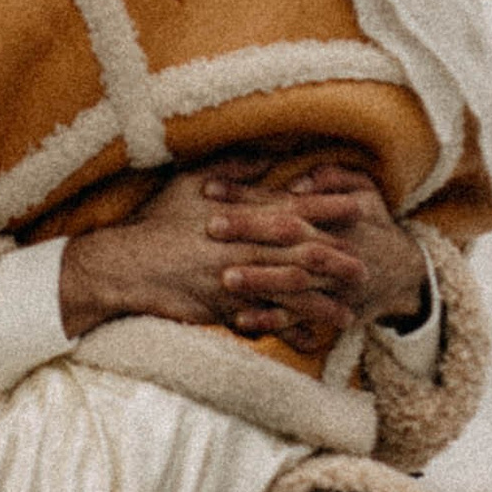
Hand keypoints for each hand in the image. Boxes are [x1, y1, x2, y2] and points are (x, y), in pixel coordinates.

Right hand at [55, 159, 425, 349]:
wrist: (123, 266)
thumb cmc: (155, 222)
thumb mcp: (189, 181)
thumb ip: (233, 168)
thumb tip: (267, 152)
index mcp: (239, 212)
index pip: (294, 208)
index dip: (329, 208)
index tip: (361, 207)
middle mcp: (242, 245)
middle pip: (302, 252)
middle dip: (338, 259)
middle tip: (368, 266)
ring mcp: (235, 278)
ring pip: (290, 291)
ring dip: (323, 302)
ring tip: (351, 312)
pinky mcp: (223, 308)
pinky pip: (266, 321)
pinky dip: (291, 330)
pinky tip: (311, 338)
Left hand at [200, 157, 427, 345]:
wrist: (406, 274)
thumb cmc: (374, 224)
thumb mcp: (365, 191)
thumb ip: (333, 177)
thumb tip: (297, 184)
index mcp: (335, 213)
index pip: (284, 200)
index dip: (247, 194)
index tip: (209, 189)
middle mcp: (334, 246)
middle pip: (288, 237)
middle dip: (249, 232)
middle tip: (210, 227)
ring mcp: (333, 282)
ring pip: (295, 280)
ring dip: (260, 281)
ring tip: (225, 279)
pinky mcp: (332, 311)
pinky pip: (300, 319)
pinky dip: (272, 321)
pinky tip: (242, 321)